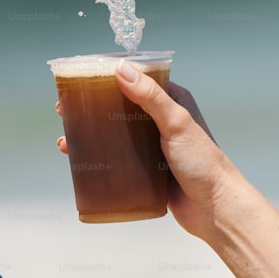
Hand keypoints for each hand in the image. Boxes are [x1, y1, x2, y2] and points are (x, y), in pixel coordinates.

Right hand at [56, 65, 233, 239]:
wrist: (214, 208)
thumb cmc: (203, 162)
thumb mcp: (176, 123)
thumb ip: (151, 97)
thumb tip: (121, 69)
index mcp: (173, 102)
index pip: (137, 81)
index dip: (110, 78)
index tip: (82, 79)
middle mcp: (162, 121)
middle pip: (121, 108)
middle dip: (93, 108)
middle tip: (64, 110)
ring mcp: (153, 146)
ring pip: (116, 135)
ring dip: (91, 134)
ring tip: (66, 139)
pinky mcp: (147, 170)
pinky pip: (118, 159)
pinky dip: (99, 158)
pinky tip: (80, 161)